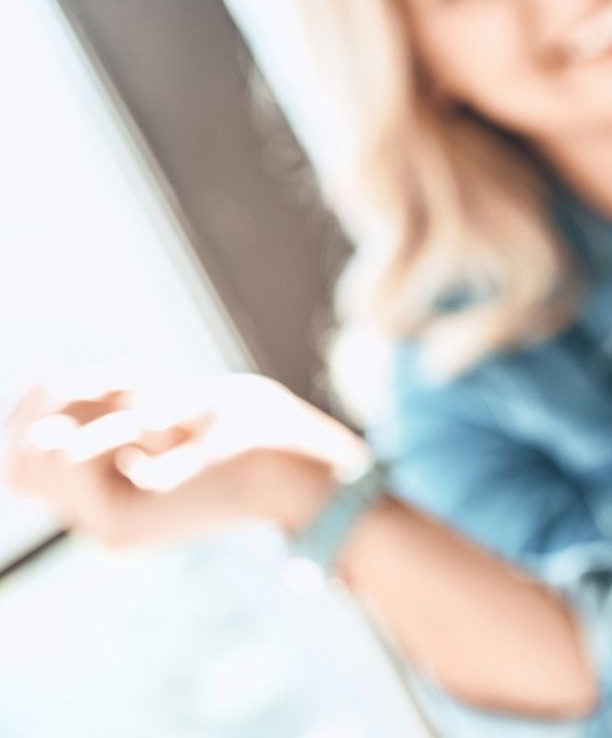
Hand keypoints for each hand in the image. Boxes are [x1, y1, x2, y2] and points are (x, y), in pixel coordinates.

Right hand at [4, 371, 367, 547]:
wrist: (295, 463)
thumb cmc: (242, 424)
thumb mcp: (157, 397)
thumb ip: (98, 399)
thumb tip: (42, 375)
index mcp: (104, 489)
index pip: (24, 452)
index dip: (37, 402)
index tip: (74, 370)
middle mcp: (94, 515)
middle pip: (22, 450)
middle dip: (74, 400)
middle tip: (140, 395)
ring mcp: (100, 527)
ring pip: (38, 449)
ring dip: (100, 409)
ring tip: (164, 423)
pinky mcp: (116, 529)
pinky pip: (69, 455)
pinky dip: (116, 427)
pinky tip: (164, 438)